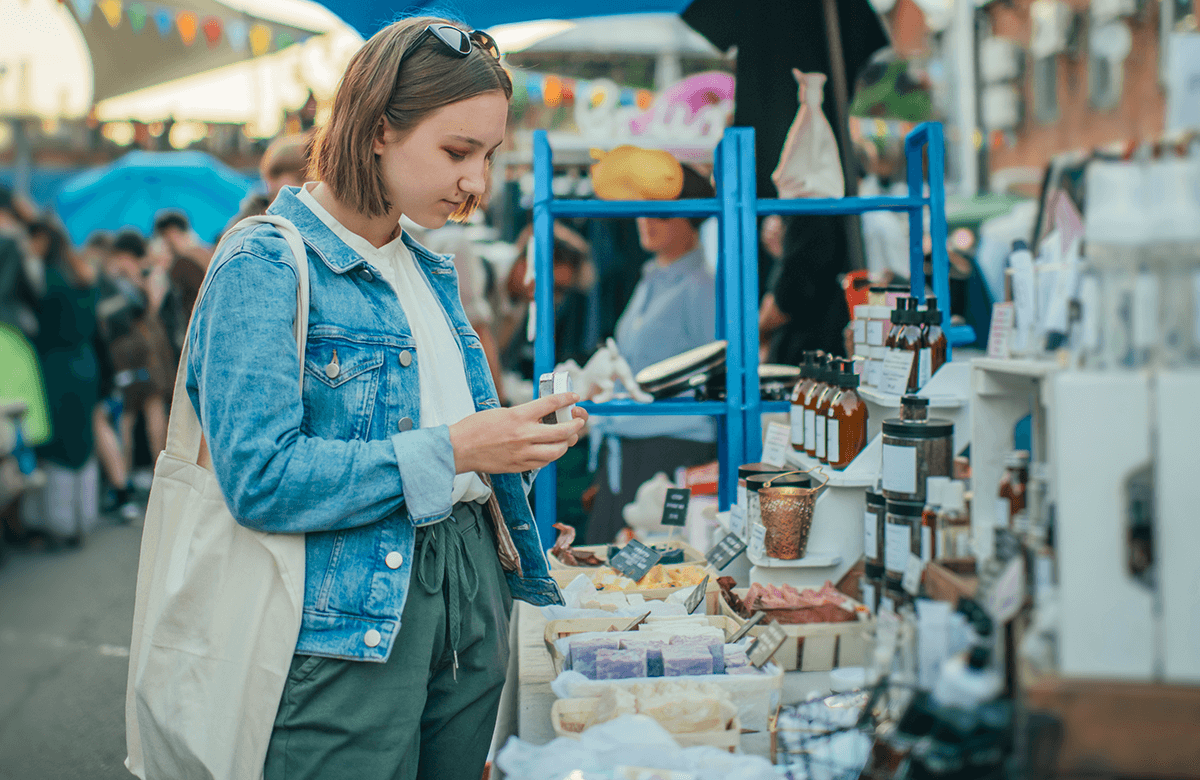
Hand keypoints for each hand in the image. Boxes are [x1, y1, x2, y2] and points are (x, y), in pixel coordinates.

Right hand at [449, 393, 588, 474]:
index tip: (574, 397)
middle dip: (576, 425)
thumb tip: (542, 415)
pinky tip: (550, 449)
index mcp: (518, 416)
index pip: (551, 404)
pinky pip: (544, 462)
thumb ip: (523, 415)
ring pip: (557, 451)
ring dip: (566, 443)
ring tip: (567, 437)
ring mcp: (523, 453)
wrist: (459, 449)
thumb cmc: (475, 428)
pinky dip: (551, 455)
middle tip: (579, 421)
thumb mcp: (502, 412)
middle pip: (562, 431)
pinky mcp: (519, 466)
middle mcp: (524, 435)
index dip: (567, 399)